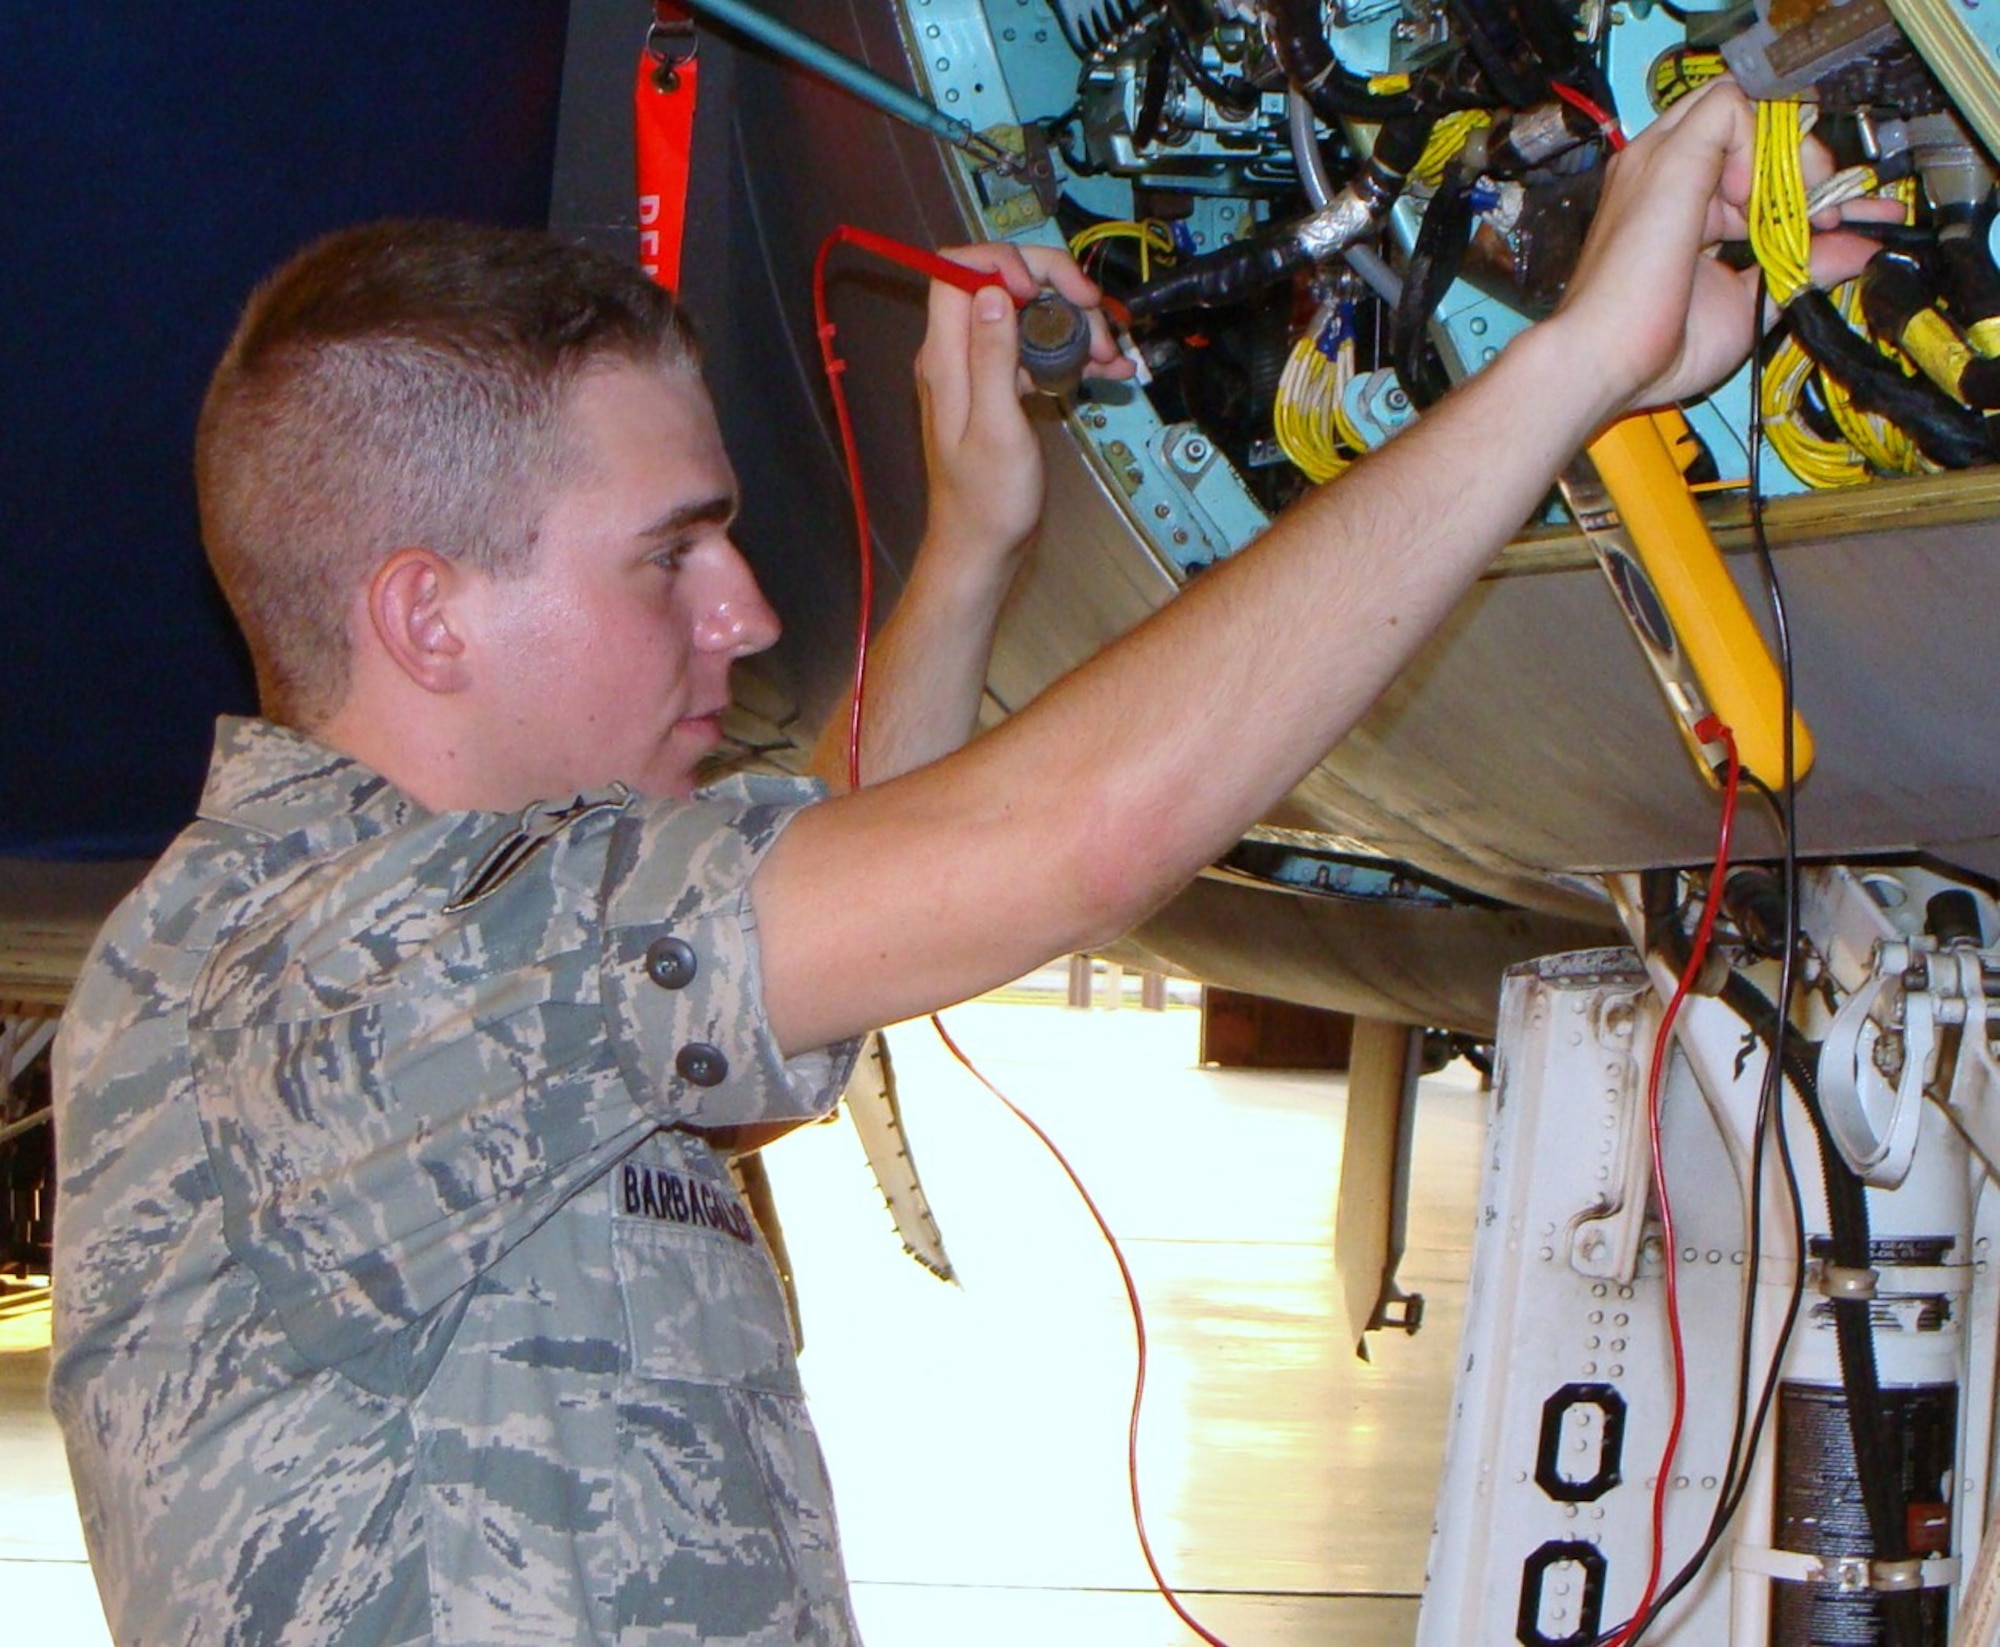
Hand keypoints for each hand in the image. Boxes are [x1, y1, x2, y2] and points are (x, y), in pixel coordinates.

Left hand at [915, 242, 1132, 574]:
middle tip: (1095, 312)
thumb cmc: (988, 500)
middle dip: (1052, 285)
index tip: (1044, 290)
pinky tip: (1109, 368)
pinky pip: (1036, 349)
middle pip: (999, 281)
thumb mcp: (995, 428)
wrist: (983, 548)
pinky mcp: (1002, 386)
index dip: (1003, 262)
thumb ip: (991, 357)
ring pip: (1026, 313)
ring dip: (1073, 321)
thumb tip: (992, 292)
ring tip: (1111, 353)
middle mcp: (957, 353)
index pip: (958, 269)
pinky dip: (1072, 351)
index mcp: (945, 356)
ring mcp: (980, 368)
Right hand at [1551, 77, 1889, 414]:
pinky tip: (1751, 201)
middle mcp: (1661, 173)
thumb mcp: (1749, 302)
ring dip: (1783, 151)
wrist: (1603, 364)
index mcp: (1675, 205)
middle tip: (1818, 213)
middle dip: (1797, 158)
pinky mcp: (1668, 158)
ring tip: (1789, 209)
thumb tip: (1863, 250)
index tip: (1828, 223)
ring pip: (1741, 102)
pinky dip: (1759, 144)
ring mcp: (1658, 160)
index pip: (1749, 159)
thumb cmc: (1652, 350)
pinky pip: (1731, 105)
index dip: (1797, 181)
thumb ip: (1802, 267)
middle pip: (1746, 121)